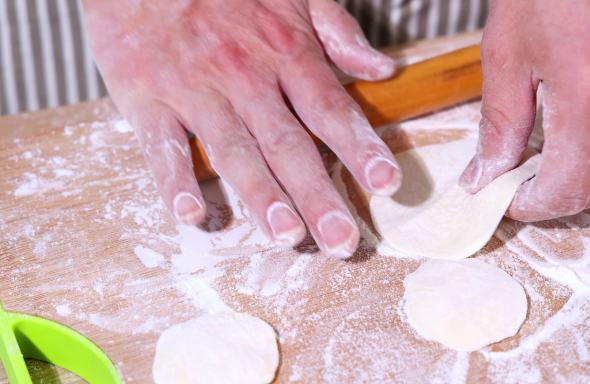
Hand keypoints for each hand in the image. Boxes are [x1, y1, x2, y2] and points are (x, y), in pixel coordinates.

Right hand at [83, 0, 401, 257]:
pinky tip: (192, 215)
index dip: (360, 148)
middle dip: (318, 195)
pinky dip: (175, 181)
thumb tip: (382, 69)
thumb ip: (339, 30)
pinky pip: (162, 145)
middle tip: (342, 241)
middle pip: (289, 144)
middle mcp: (244, 76)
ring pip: (234, 151)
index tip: (387, 184)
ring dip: (261, 196)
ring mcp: (195, 89)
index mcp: (284, 50)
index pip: (331, 109)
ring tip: (287, 236)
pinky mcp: (146, 97)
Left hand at [459, 0, 589, 220]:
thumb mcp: (506, 53)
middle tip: (517, 183)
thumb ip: (500, 125)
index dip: (531, 206)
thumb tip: (487, 176)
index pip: (568, 188)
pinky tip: (572, 120)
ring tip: (539, 149)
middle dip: (556, 195)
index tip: (503, 199)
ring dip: (580, 169)